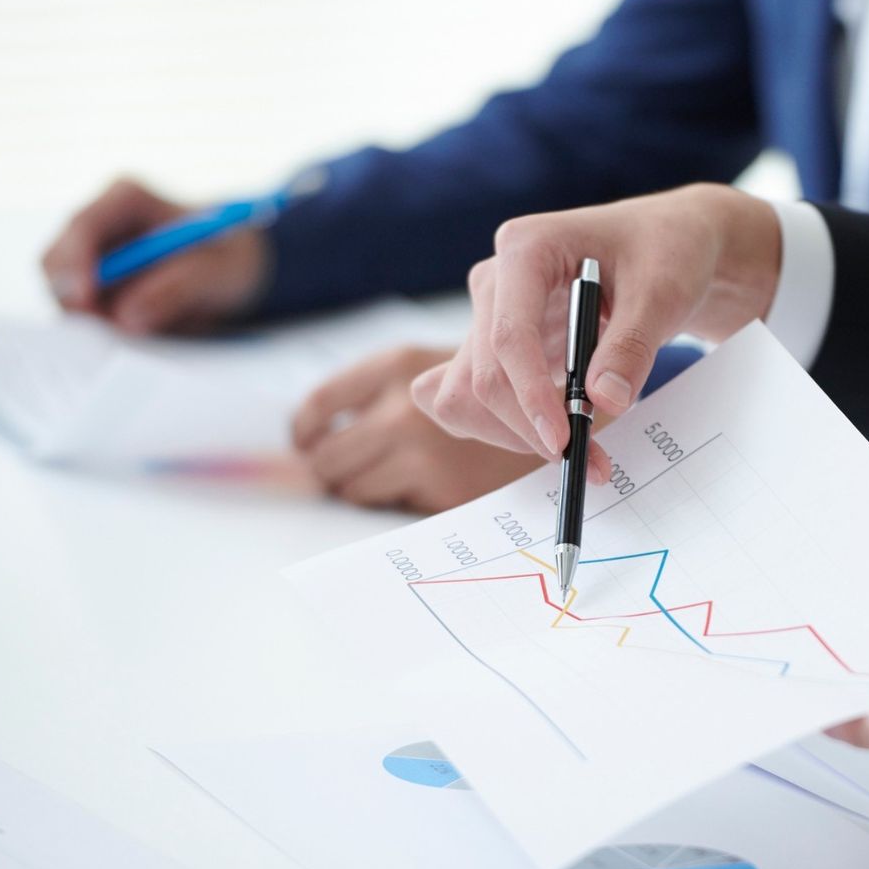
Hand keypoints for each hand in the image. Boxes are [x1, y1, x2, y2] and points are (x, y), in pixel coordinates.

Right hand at [41, 177, 267, 333]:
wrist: (238, 267)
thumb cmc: (230, 257)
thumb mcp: (219, 272)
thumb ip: (177, 289)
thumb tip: (127, 318)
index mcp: (127, 198)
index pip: (83, 227)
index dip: (75, 265)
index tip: (86, 303)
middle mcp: (101, 223)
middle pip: (58, 263)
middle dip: (79, 301)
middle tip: (111, 334)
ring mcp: (93, 257)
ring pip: (68, 296)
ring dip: (100, 321)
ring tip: (155, 328)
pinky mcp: (96, 288)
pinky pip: (88, 316)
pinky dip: (110, 330)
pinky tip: (148, 331)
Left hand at [293, 346, 538, 512]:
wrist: (563, 415)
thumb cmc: (505, 391)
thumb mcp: (446, 367)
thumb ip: (397, 390)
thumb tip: (314, 440)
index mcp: (397, 365)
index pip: (319, 405)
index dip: (305, 432)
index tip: (307, 447)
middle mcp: (402, 404)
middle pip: (325, 456)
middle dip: (332, 471)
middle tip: (347, 475)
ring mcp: (419, 447)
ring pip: (350, 486)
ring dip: (365, 489)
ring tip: (394, 480)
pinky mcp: (440, 485)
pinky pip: (387, 503)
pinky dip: (400, 501)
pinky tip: (426, 487)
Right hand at [412, 184, 780, 473]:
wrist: (667, 246)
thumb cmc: (664, 252)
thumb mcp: (663, 291)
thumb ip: (632, 345)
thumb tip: (604, 401)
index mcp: (526, 248)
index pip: (509, 335)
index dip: (530, 395)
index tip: (563, 440)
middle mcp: (496, 282)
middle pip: (484, 374)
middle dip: (530, 427)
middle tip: (590, 462)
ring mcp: (491, 316)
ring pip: (467, 394)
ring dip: (514, 434)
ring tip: (582, 450)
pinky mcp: (497, 347)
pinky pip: (471, 399)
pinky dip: (504, 426)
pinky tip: (550, 432)